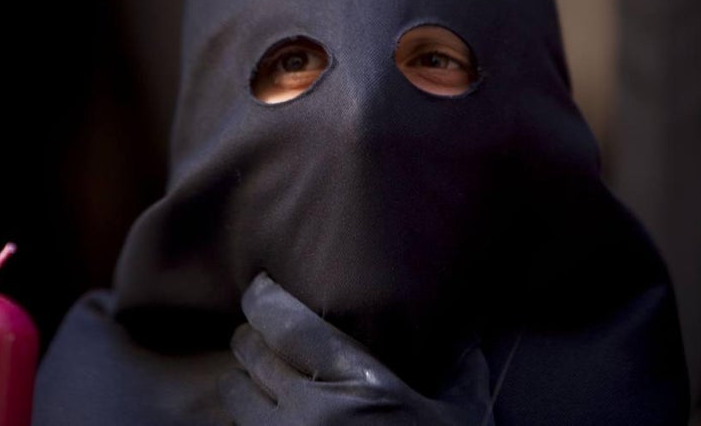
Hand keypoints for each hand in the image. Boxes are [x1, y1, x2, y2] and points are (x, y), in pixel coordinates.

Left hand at [219, 272, 492, 424]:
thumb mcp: (463, 417)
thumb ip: (459, 370)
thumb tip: (466, 335)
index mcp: (361, 386)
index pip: (290, 325)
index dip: (264, 300)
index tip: (258, 288)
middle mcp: (313, 416)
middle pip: (250, 356)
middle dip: (250, 341)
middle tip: (258, 336)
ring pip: (235, 400)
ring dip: (244, 386)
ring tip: (260, 383)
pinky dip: (251, 424)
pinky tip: (271, 420)